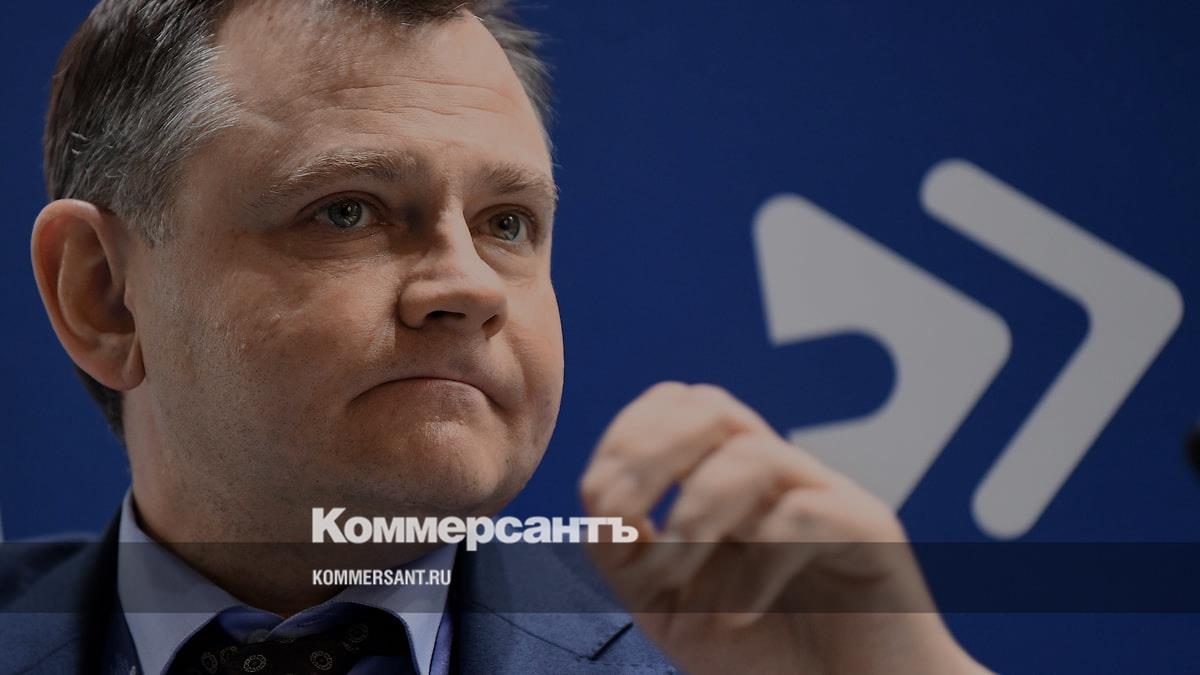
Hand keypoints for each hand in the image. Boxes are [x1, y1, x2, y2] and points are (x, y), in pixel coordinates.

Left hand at [580, 382, 988, 674]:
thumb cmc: (761, 649)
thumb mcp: (669, 605)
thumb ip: (628, 553)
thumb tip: (602, 507)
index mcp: (729, 476)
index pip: (675, 407)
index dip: (626, 440)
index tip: (601, 507)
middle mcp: (778, 473)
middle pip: (711, 407)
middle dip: (649, 456)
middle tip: (626, 524)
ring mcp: (826, 494)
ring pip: (752, 456)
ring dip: (694, 516)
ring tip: (675, 580)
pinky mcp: (869, 531)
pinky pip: (804, 516)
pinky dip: (753, 569)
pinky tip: (737, 617)